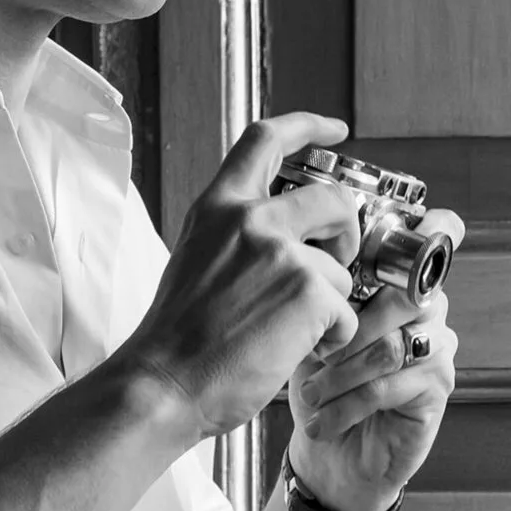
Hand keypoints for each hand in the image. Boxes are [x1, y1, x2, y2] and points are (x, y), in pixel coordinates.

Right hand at [112, 113, 365, 439]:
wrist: (163, 384)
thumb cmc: (178, 338)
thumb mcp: (197, 259)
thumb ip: (237, 236)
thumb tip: (287, 239)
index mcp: (218, 207)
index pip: (265, 138)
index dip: (308, 126)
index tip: (336, 130)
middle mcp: (250, 219)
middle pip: (332, 198)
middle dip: (347, 231)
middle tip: (336, 263)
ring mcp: (281, 252)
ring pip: (341, 269)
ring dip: (331, 304)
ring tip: (293, 331)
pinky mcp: (308, 290)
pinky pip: (347, 312)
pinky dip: (333, 338)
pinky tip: (295, 350)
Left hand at [285, 207, 465, 510]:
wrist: (327, 456)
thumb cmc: (316, 385)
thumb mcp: (305, 330)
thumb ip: (317, 290)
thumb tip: (304, 258)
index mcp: (398, 281)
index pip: (434, 235)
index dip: (426, 228)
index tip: (386, 236)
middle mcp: (427, 308)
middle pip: (407, 293)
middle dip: (350, 324)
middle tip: (316, 350)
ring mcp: (437, 347)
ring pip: (392, 343)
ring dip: (341, 371)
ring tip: (312, 392)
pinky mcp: (437, 389)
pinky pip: (393, 384)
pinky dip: (348, 403)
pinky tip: (323, 418)